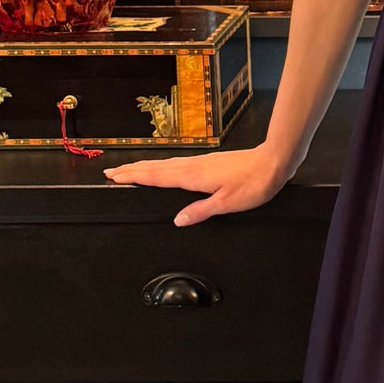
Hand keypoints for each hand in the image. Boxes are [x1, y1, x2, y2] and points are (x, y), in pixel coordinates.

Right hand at [102, 146, 291, 226]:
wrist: (273, 162)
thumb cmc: (253, 184)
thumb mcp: (227, 204)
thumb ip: (200, 211)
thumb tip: (177, 220)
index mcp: (193, 177)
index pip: (156, 177)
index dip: (134, 177)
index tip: (114, 176)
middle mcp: (193, 166)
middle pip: (156, 168)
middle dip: (132, 169)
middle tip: (111, 171)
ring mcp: (200, 162)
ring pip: (165, 164)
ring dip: (145, 166)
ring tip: (129, 169)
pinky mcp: (209, 162)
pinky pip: (176, 163)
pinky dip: (162, 165)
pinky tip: (163, 168)